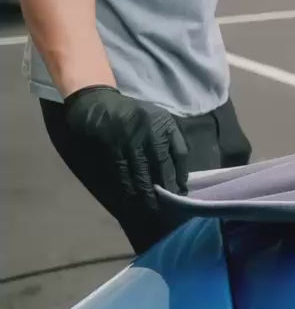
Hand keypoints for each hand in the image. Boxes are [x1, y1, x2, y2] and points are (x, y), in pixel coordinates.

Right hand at [63, 86, 189, 209]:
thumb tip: (179, 168)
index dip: (181, 173)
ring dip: (146, 191)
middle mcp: (150, 132)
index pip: (179, 153)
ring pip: (141, 171)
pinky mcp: (112, 147)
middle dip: (166, 187)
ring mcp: (130, 140)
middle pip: (161, 165)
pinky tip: (132, 197)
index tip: (182, 189)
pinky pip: (122, 171)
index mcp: (165, 125)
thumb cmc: (133, 113)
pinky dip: (128, 186)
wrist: (98, 101)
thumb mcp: (158, 118)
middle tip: (169, 206)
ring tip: (152, 207)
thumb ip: (170, 138)